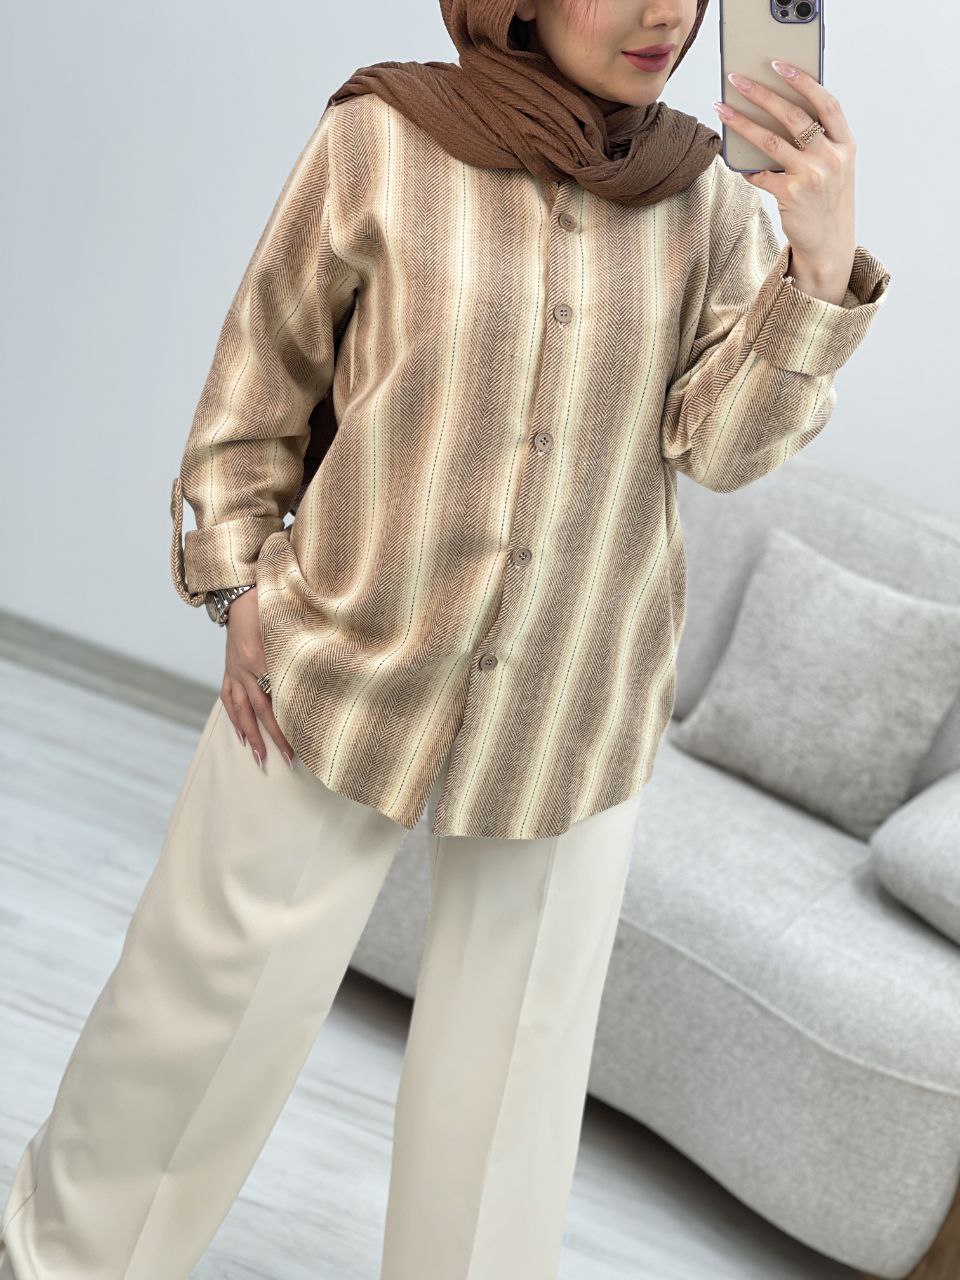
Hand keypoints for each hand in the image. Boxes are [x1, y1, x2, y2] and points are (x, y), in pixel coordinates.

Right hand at [220, 588, 295, 769]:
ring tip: (259, 757)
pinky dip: (234, 717)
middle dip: (275, 737)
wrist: (241, 590)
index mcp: (262, 657)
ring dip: (251, 735)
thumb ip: (303, 651)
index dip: (291, 720)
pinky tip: (240, 734)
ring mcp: (234, 669)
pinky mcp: (228, 668)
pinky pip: (228, 697)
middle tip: (289, 760)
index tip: (306, 740)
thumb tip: (325, 674)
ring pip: (241, 710)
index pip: (279, 698)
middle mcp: (244, 667)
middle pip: (261, 710)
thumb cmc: (271, 604)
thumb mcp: (290, 625)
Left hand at [714, 60, 856, 299]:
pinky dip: (745, 167)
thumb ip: (819, 142)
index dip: (804, 81)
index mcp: (847, 145)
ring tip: (722, 109)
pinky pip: (760, 174)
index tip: (780, 65)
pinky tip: (732, 159)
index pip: (826, 103)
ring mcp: (813, 176)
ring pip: (770, 140)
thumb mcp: (835, 168)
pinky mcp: (791, 194)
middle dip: (762, 93)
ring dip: (742, 123)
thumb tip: (777, 112)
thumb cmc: (827, 201)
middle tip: (738, 79)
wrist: (829, 245)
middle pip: (793, 116)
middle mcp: (832, 158)